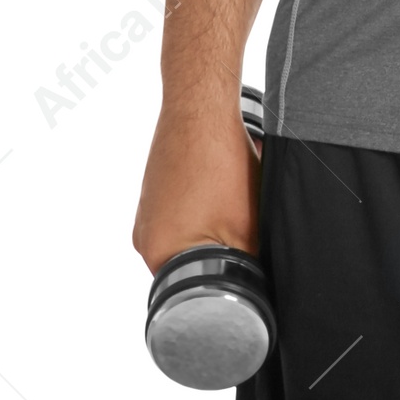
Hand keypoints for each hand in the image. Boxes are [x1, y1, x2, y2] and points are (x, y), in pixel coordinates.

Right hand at [132, 102, 260, 274]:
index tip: (246, 269)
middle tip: (241, 231)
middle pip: (192, 265)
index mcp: (156, 254)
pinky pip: (183, 215)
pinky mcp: (156, 193)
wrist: (201, 108)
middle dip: (220, 255)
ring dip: (213, 230)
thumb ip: (247, 264)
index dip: (225, 284)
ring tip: (229, 205)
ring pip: (190, 238)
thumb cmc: (218, 162)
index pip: (195, 290)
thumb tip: (255, 285)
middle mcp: (144, 237)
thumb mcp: (246, 226)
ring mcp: (147, 213)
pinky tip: (219, 190)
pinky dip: (205, 209)